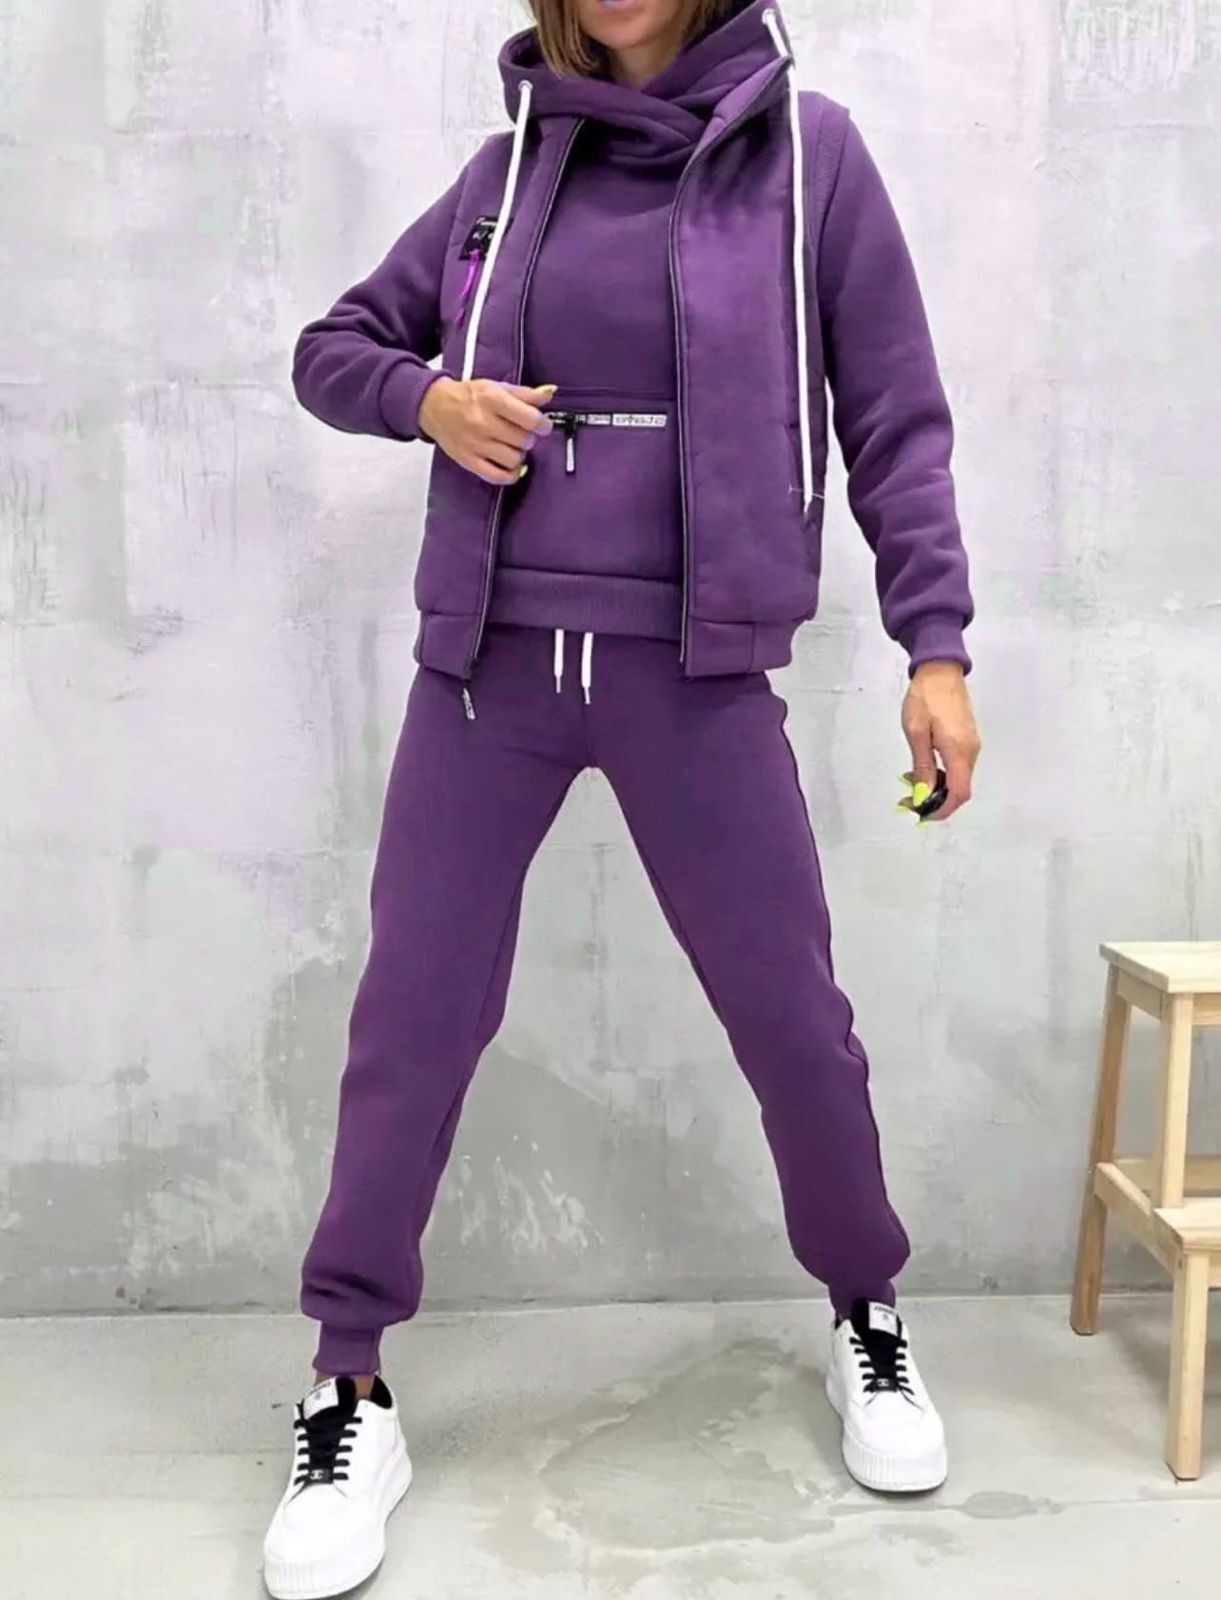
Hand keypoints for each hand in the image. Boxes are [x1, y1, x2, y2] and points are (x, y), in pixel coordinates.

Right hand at [418, 378, 554, 483]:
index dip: (542, 424)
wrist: (434, 406)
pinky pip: (498, 476)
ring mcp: (475, 444)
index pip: (529, 418)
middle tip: (522, 433)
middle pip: (524, 440)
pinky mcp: (469, 460)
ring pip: (514, 459)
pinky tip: (511, 466)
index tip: (542, 425)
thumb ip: (525, 393)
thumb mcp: (496, 387)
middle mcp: (483, 422)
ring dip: (519, 454)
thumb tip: (549, 394)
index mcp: (492, 399)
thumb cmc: (467, 397)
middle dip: (528, 438)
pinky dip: (511, 474)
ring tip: (512, 446)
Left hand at [901, 662, 980, 822]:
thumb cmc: (925, 697)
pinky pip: (957, 766)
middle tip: (907, 801)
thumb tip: (923, 795)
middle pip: (960, 790)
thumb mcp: (916, 732)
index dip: (942, 810)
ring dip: (936, 788)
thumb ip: (922, 766)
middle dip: (935, 802)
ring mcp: (971, 745)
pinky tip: (921, 769)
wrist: (940, 669)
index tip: (921, 815)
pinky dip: (941, 775)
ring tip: (910, 784)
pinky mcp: (967, 739)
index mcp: (959, 751)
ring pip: (958, 779)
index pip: (959, 794)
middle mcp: (970, 751)